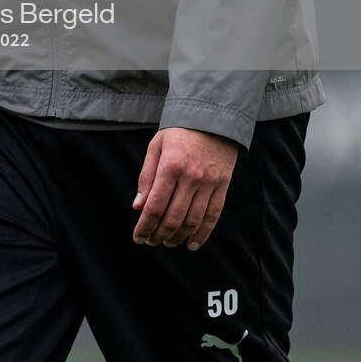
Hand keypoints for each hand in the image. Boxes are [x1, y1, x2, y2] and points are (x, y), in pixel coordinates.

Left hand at [132, 127, 237, 249]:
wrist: (213, 117)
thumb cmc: (179, 132)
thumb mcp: (156, 147)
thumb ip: (146, 177)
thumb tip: (138, 207)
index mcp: (170, 166)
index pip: (155, 205)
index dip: (145, 226)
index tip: (138, 237)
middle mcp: (191, 177)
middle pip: (173, 217)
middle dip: (159, 234)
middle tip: (151, 242)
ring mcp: (209, 182)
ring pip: (193, 220)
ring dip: (179, 237)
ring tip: (168, 243)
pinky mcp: (223, 185)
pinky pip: (213, 215)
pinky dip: (203, 233)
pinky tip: (192, 243)